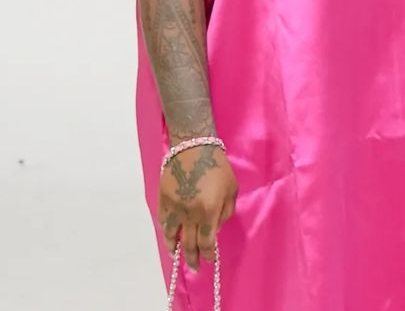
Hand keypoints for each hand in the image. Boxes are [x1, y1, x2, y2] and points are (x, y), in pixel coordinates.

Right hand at [158, 144, 238, 271]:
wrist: (194, 146)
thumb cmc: (218, 166)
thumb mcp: (231, 189)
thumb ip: (225, 213)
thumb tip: (215, 230)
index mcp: (209, 211)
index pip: (206, 242)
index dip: (208, 254)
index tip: (209, 260)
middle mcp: (190, 213)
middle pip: (189, 243)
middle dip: (193, 259)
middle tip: (195, 268)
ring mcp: (174, 207)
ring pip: (171, 235)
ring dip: (175, 249)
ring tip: (177, 257)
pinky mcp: (163, 199)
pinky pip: (163, 221)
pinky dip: (166, 231)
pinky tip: (169, 236)